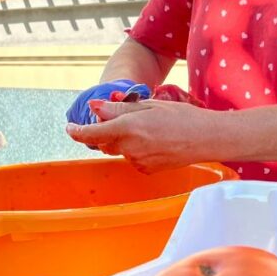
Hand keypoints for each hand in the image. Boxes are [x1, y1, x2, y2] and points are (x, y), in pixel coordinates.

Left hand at [66, 98, 219, 172]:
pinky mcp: (147, 170)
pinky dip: (136, 149)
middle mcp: (130, 148)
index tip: (69, 128)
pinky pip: (133, 158)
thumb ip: (119, 109)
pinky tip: (155, 141)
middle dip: (106, 131)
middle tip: (123, 117)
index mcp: (128, 128)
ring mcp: (138, 161)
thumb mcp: (148, 106)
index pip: (92, 133)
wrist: (206, 138)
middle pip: (105, 141)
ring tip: (148, 128)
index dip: (77, 131)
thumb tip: (96, 108)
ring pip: (120, 149)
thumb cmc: (181, 117)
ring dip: (124, 139)